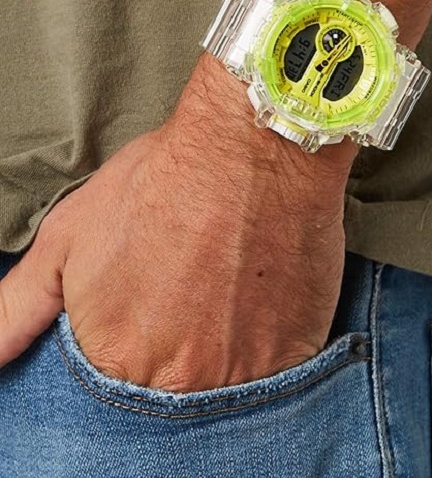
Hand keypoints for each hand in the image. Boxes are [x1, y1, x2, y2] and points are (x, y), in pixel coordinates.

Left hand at [0, 55, 356, 391]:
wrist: (253, 147)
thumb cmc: (160, 182)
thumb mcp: (69, 234)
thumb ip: (18, 309)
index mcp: (117, 360)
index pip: (114, 387)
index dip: (133, 344)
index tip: (150, 310)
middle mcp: (182, 381)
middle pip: (172, 391)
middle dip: (176, 349)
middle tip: (189, 296)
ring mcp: (247, 372)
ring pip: (225, 387)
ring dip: (221, 350)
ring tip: (222, 293)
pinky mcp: (298, 351)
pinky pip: (278, 375)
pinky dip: (264, 344)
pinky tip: (255, 297)